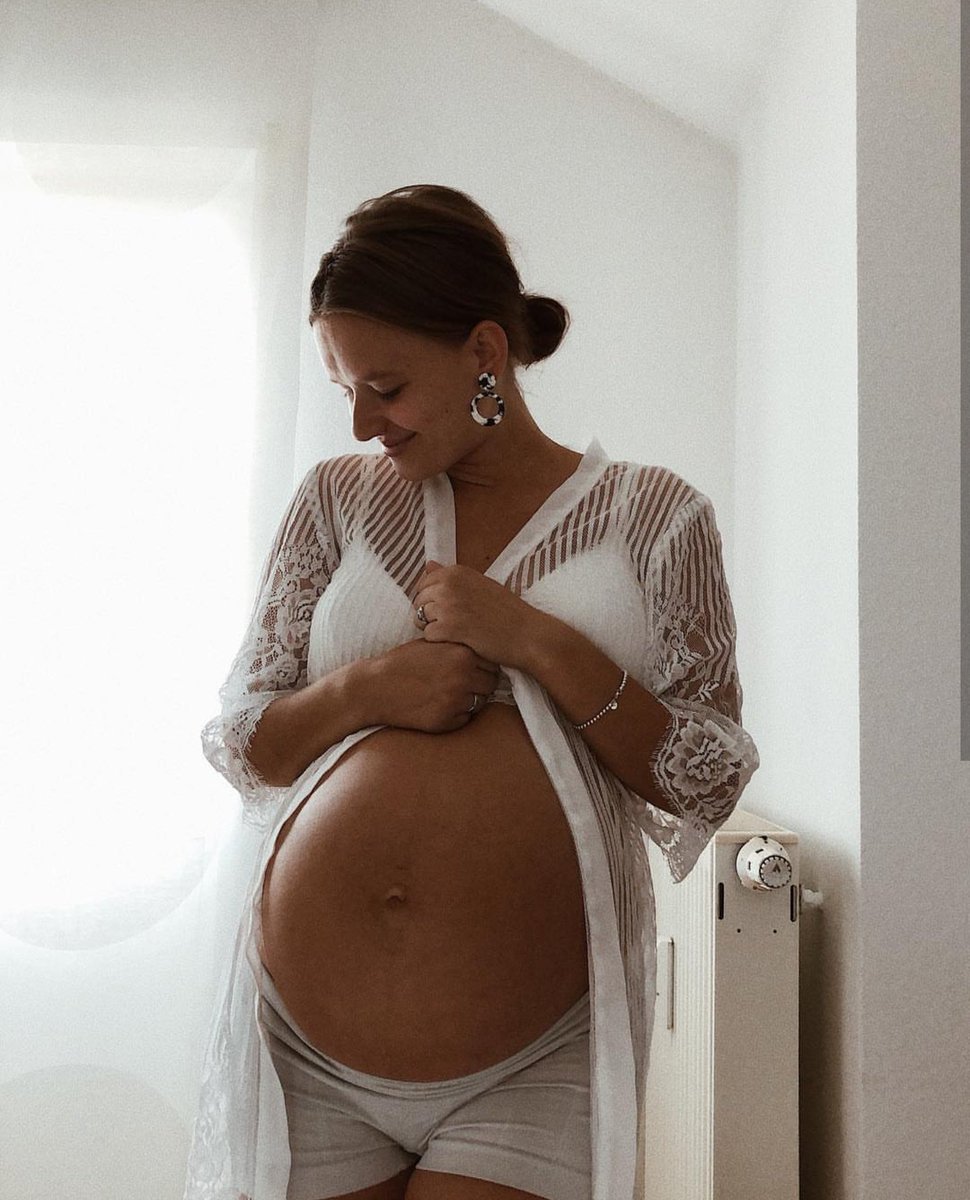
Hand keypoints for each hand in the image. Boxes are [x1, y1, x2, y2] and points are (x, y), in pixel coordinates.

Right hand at [370, 637, 499, 732]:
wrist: (375, 687)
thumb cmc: (403, 662)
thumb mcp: (433, 643)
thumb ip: (460, 646)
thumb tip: (486, 651)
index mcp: (462, 653)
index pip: (493, 662)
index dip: (483, 665)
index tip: (472, 667)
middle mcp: (463, 676)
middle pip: (491, 683)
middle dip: (480, 683)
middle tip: (461, 683)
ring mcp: (456, 700)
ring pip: (481, 702)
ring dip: (471, 699)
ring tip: (449, 694)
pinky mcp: (446, 721)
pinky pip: (466, 719)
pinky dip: (458, 715)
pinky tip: (439, 706)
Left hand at [412, 561, 544, 668]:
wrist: (527, 634)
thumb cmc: (508, 611)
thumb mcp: (480, 584)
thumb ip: (452, 577)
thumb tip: (428, 565)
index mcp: (457, 572)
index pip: (424, 582)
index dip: (428, 598)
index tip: (443, 609)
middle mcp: (450, 585)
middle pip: (419, 600)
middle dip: (427, 614)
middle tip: (448, 625)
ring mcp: (449, 606)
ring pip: (420, 618)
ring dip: (433, 628)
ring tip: (454, 633)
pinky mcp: (450, 628)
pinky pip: (428, 635)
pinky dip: (439, 641)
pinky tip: (456, 642)